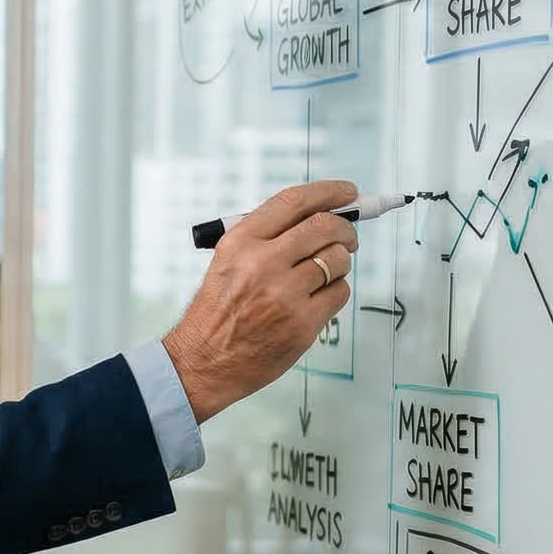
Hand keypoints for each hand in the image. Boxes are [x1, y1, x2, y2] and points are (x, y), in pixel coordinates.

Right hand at [161, 178, 359, 420]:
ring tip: (325, 273)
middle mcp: (262, 264)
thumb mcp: (227, 261)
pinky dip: (335, 292)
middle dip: (345, 229)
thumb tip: (316, 216)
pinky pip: (340, 293)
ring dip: (340, 263)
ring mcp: (285, 295)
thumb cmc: (216, 312)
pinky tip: (316, 299)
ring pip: (338, 260)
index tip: (346, 192)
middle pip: (324, 227)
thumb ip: (266, 238)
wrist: (204, 361)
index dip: (327, 192)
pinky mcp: (302, 323)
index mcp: (241, 242)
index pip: (294, 202)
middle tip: (348, 235)